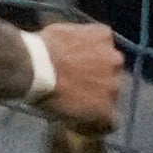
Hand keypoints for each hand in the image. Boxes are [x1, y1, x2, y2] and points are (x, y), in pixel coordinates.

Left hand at [33, 21, 126, 142]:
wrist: (35, 66)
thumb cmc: (44, 94)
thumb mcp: (64, 116)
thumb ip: (82, 113)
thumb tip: (81, 109)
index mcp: (106, 112)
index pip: (110, 117)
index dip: (98, 109)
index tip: (86, 104)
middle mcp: (116, 86)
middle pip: (112, 85)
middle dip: (99, 82)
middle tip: (79, 77)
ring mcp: (113, 60)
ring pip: (110, 60)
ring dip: (99, 60)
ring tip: (77, 56)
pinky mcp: (105, 36)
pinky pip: (103, 37)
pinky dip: (92, 38)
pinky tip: (77, 39)